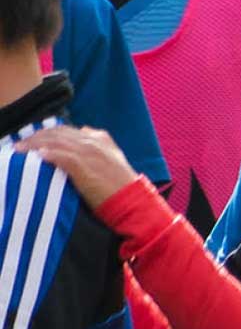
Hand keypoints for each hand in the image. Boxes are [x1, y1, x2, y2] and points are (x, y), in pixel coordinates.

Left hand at [15, 125, 140, 203]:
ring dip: (35, 144)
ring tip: (21, 149)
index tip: (32, 139)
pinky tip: (39, 155)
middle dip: (36, 137)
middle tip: (20, 144)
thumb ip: (98, 143)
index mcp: (99, 138)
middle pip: (58, 133)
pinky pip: (62, 156)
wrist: (131, 198)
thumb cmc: (119, 183)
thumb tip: (83, 131)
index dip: (46, 133)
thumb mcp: (112, 156)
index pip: (66, 129)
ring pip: (56, 142)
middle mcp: (93, 142)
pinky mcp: (84, 167)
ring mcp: (89, 153)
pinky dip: (49, 154)